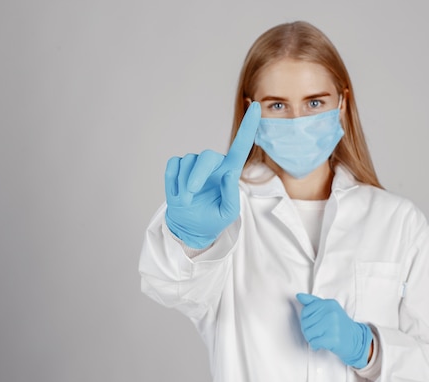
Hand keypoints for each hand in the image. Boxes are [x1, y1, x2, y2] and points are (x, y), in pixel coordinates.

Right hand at [164, 102, 260, 248]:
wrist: (189, 227)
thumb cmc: (212, 219)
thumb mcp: (227, 213)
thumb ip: (231, 194)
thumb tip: (227, 173)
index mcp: (230, 172)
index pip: (241, 146)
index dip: (249, 126)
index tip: (255, 106)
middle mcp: (214, 164)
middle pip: (207, 156)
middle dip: (198, 173)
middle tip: (191, 192)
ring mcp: (195, 164)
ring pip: (188, 162)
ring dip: (184, 184)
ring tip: (187, 200)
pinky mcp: (178, 167)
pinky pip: (173, 166)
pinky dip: (173, 182)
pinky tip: (177, 193)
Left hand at [296, 293, 372, 368]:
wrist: (354, 339)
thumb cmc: (338, 324)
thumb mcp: (328, 309)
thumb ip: (312, 302)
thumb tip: (298, 295)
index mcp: (329, 304)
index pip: (305, 311)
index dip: (305, 320)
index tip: (314, 324)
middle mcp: (331, 313)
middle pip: (306, 323)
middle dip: (308, 330)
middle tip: (317, 333)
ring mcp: (333, 325)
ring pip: (308, 333)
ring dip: (311, 338)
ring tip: (319, 337)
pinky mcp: (334, 338)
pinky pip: (314, 342)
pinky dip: (315, 345)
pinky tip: (321, 344)